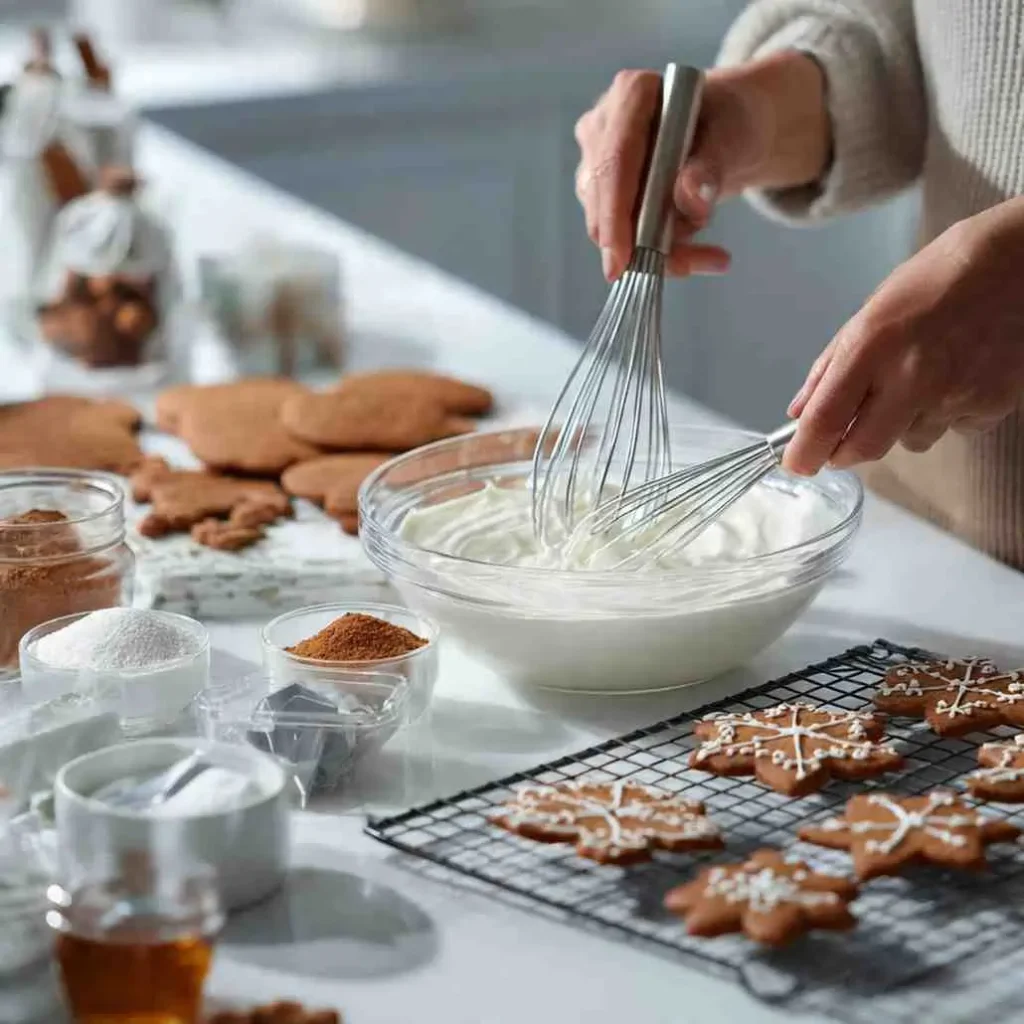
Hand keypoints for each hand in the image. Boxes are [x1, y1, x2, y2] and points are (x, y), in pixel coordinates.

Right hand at [573, 53, 829, 280]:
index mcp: (633, 94)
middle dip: (645, 242)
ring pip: (610, 226)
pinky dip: (663, 255)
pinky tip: (701, 256)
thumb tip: (688, 199)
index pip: (615, 160)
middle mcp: (603, 125)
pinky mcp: (603, 195)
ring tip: (713, 255)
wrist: (730, 132)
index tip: (622, 260)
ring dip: (663, 251)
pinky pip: (622, 239)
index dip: (615, 214)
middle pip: (604, 199)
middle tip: (698, 264)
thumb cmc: (733, 122)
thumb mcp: (736, 137)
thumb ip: (712, 165)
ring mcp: (597, 162)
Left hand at [784, 199, 1023, 474]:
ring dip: (901, 426)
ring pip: (910, 441)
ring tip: (920, 379)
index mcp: (873, 345)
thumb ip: (832, 365)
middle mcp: (912, 376)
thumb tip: (800, 412)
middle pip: (863, 448)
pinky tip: (957, 376)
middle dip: (844, 453)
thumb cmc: (942, 277)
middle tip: (841, 440)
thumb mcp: (873, 309)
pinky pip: (952, 429)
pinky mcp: (991, 406)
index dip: (805, 452)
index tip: (797, 463)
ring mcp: (955, 395)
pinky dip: (946, 414)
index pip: (826, 419)